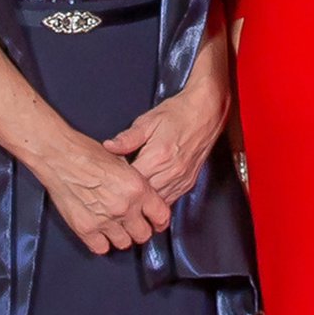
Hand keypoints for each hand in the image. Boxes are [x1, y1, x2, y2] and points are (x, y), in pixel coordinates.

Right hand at [36, 132, 171, 255]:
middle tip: (133, 223)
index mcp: (137, 187)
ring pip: (124, 244)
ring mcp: (105, 220)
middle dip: (140, 229)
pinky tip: (100, 230)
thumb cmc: (88, 153)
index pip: (161, 215)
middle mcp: (125, 207)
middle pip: (143, 235)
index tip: (155, 220)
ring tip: (115, 225)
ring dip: (121, 236)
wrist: (61, 157)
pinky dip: (102, 241)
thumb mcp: (122, 160)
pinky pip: (101, 248)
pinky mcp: (86, 229)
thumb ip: (135, 182)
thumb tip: (143, 195)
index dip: (159, 219)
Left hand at [102, 75, 228, 203]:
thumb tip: (108, 147)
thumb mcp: (148, 120)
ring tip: (132, 195)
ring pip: (156, 203)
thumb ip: (127, 137)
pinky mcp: (188, 183)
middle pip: (143, 196)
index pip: (131, 181)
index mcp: (157, 156)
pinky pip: (170, 201)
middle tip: (117, 190)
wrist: (206, 111)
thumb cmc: (177, 113)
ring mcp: (181, 179)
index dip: (118, 182)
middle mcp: (170, 172)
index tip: (110, 178)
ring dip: (144, 201)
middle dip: (130, 195)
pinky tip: (150, 194)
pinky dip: (158, 200)